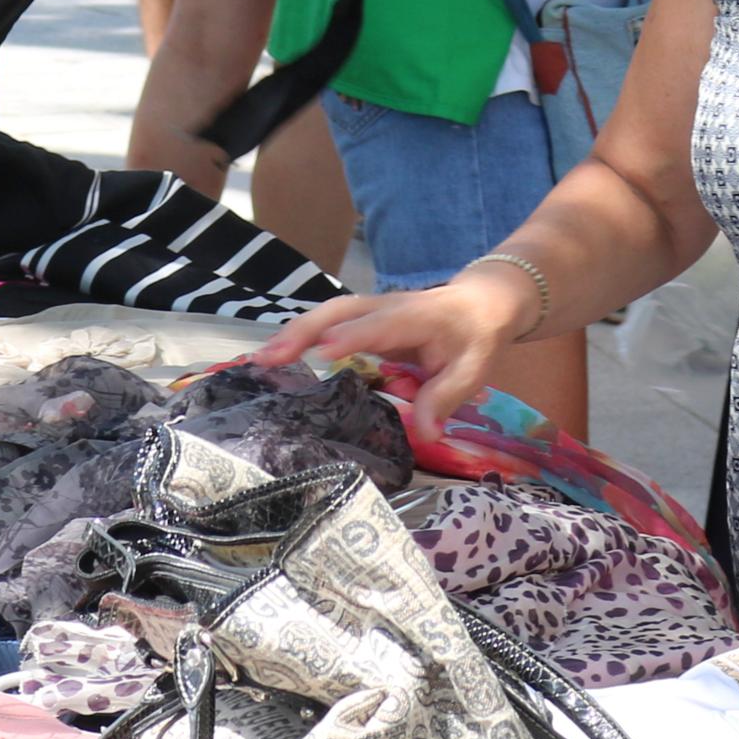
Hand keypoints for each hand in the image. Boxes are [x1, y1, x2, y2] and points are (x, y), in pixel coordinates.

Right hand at [251, 266, 538, 442]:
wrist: (478, 303)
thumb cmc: (473, 339)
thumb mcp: (471, 371)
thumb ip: (445, 398)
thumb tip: (426, 434)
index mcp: (415, 317)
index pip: (380, 325)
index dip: (353, 337)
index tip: (323, 351)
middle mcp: (386, 306)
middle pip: (339, 312)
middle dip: (303, 332)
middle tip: (269, 359)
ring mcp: (371, 308)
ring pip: (327, 314)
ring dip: (293, 333)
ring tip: (260, 360)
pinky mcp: (362, 317)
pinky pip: (327, 321)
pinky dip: (299, 334)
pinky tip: (276, 355)